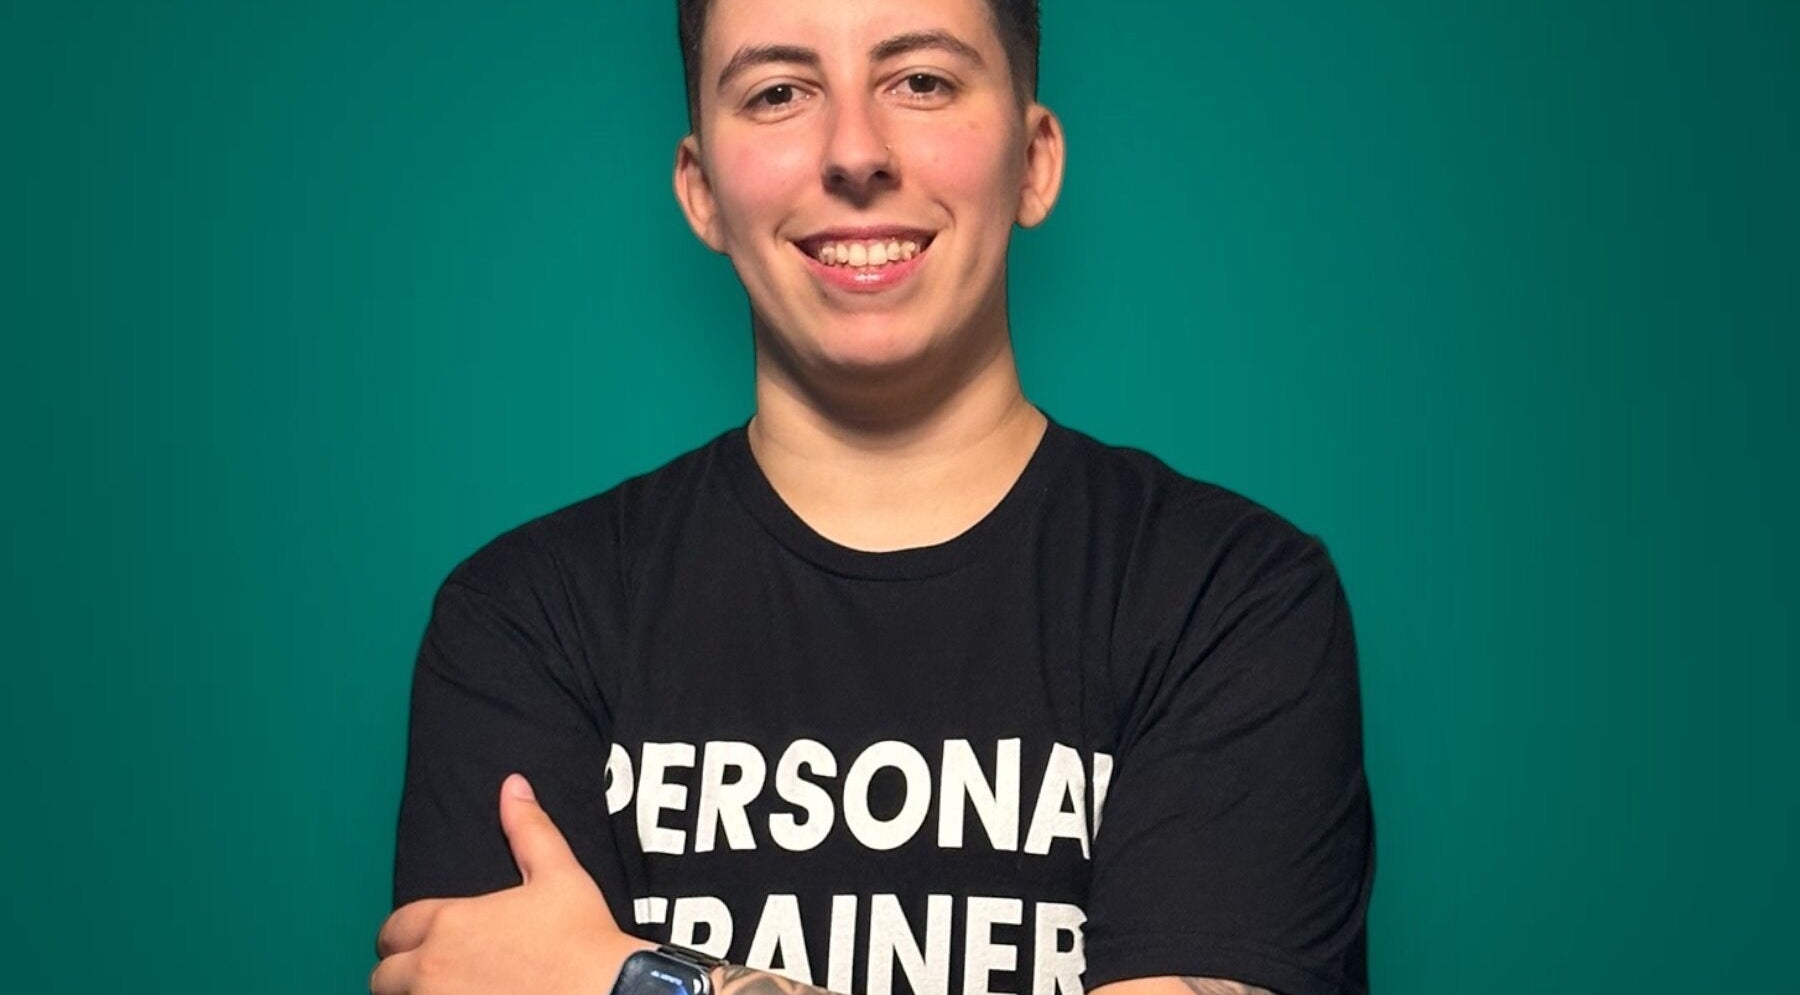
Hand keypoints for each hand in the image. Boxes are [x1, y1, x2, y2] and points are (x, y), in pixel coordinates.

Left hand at [371, 773, 652, 994]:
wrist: (607, 992)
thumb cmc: (582, 937)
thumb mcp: (559, 875)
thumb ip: (528, 830)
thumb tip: (513, 786)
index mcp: (449, 923)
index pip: (394, 929)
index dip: (406, 935)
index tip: (428, 943)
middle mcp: (430, 969)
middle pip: (384, 977)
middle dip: (404, 973)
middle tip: (439, 974)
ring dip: (416, 994)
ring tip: (452, 991)